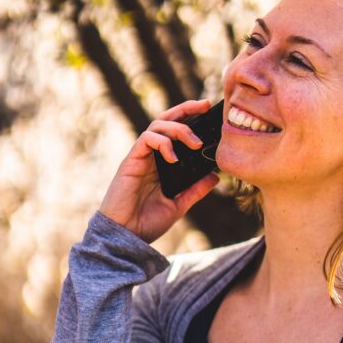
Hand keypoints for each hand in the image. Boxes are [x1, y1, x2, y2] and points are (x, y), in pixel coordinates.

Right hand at [99, 99, 220, 243]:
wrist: (127, 236)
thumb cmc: (147, 223)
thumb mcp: (179, 205)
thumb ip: (195, 190)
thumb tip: (215, 176)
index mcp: (162, 163)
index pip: (176, 132)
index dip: (191, 118)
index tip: (210, 112)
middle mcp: (151, 156)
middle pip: (166, 120)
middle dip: (186, 109)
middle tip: (205, 105)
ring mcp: (140, 157)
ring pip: (157, 126)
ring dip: (179, 129)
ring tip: (195, 144)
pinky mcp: (131, 162)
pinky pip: (146, 140)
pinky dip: (162, 143)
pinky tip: (173, 157)